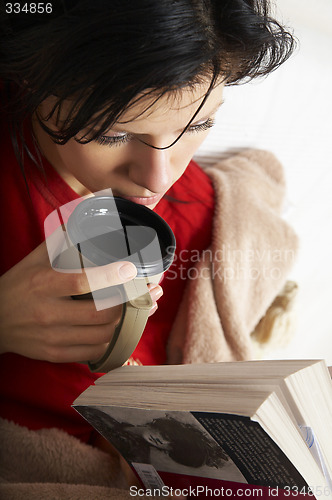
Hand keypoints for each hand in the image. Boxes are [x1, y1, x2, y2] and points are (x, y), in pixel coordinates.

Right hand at [0, 240, 162, 362]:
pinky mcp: (54, 354)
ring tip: (132, 311)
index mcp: (44, 285)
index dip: (111, 276)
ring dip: (122, 323)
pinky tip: (113, 329)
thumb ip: (60, 241)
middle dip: (126, 304)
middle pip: (101, 314)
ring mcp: (52, 337)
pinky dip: (108, 341)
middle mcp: (48, 313)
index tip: (130, 269)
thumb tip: (86, 219)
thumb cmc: (18, 285)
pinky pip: (92, 352)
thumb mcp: (34, 260)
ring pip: (102, 336)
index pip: (82, 282)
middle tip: (140, 294)